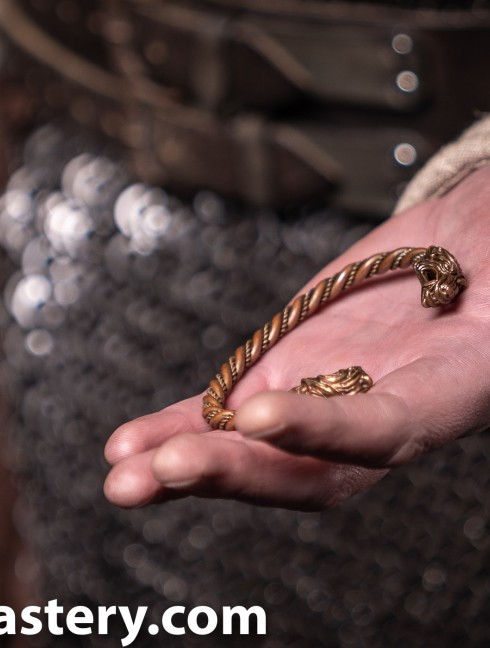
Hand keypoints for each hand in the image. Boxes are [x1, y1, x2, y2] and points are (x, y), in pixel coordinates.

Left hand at [104, 167, 489, 510]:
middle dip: (232, 471)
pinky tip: (129, 443)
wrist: (464, 249)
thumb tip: (484, 261)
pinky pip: (226, 410)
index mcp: (440, 396)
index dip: (321, 431)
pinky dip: (180, 425)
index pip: (378, 433)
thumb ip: (487, 277)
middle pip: (300, 469)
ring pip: (250, 451)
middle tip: (163, 469)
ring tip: (124, 474)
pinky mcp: (282, 372)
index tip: (257, 413)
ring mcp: (320, 398)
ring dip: (184, 463)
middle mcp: (374, 415)